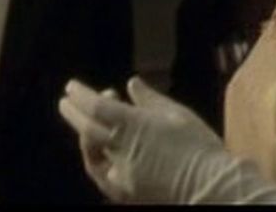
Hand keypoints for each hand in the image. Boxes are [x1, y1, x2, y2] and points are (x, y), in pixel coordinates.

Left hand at [58, 76, 226, 202]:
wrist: (210, 187)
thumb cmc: (199, 147)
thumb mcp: (177, 114)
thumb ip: (149, 99)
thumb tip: (131, 84)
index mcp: (134, 125)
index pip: (97, 107)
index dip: (81, 95)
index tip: (71, 87)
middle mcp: (122, 149)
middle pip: (88, 128)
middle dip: (73, 113)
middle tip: (65, 101)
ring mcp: (121, 172)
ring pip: (91, 153)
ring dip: (83, 136)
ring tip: (83, 125)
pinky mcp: (125, 191)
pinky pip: (102, 174)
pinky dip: (97, 160)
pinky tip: (99, 153)